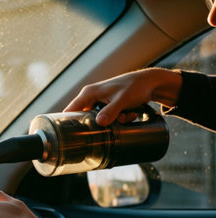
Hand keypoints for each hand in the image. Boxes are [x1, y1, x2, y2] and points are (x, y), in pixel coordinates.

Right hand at [64, 68, 181, 125]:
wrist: (151, 82)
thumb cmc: (135, 86)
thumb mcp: (122, 100)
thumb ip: (111, 112)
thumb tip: (100, 123)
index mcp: (89, 93)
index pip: (70, 110)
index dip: (68, 123)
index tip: (71, 135)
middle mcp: (91, 96)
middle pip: (86, 117)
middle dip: (98, 124)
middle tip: (112, 123)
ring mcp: (100, 101)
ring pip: (99, 119)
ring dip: (112, 122)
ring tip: (126, 116)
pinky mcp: (108, 105)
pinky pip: (108, 117)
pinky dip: (118, 119)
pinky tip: (129, 115)